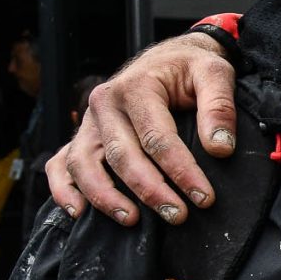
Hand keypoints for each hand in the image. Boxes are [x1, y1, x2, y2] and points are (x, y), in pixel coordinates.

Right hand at [47, 34, 237, 225]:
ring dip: (105, 197)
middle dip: (150, 190)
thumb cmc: (190, 68)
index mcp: (136, 87)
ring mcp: (89, 122)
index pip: (157, 138)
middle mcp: (104, 104)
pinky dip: (63, 189)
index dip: (181, 171)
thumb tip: (220, 148)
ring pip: (84, 164)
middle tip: (178, 215)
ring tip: (132, 220)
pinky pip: (60, 164)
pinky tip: (80, 213)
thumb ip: (219, 106)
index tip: (204, 197)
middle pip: (121, 156)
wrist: (168, 58)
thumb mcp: (214, 73)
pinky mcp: (82, 137)